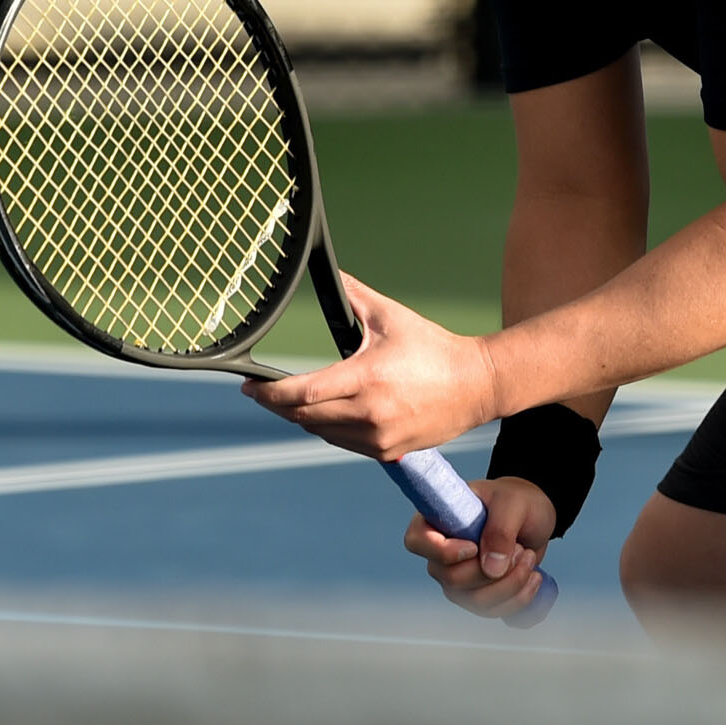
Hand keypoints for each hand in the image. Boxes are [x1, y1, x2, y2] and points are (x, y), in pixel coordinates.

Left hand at [242, 274, 499, 458]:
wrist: (476, 386)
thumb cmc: (434, 348)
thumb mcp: (391, 316)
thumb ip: (353, 295)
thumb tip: (329, 272)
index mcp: (368, 378)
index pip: (303, 393)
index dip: (270, 392)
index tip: (249, 386)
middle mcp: (370, 413)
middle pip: (304, 417)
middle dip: (278, 405)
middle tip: (261, 392)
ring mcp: (378, 438)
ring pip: (320, 432)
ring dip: (302, 417)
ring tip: (293, 400)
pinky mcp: (386, 452)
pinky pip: (342, 443)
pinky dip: (327, 428)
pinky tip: (326, 412)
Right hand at [405, 475, 555, 619]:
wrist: (533, 518)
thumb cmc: (516, 501)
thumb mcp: (512, 503)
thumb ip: (500, 530)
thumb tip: (491, 568)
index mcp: (437, 520)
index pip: (417, 541)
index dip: (442, 551)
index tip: (473, 546)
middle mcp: (442, 555)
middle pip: (452, 580)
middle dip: (491, 570)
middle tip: (518, 548)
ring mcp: (459, 579)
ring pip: (475, 601)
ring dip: (510, 585)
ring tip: (529, 558)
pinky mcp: (479, 595)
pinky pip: (493, 611)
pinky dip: (519, 599)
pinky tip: (534, 578)